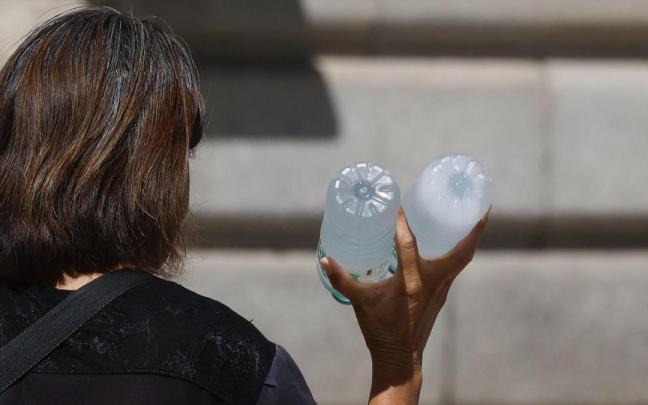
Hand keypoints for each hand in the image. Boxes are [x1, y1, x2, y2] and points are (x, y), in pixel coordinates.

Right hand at [319, 206, 490, 403]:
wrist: (399, 359)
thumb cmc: (380, 330)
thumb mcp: (359, 302)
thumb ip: (342, 279)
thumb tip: (324, 259)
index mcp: (410, 282)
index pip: (409, 244)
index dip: (402, 223)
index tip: (398, 205)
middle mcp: (432, 283)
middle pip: (461, 252)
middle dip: (474, 228)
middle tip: (479, 204)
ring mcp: (441, 289)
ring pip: (463, 259)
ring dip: (470, 238)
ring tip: (473, 215)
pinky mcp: (442, 294)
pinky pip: (456, 267)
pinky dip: (458, 251)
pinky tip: (452, 242)